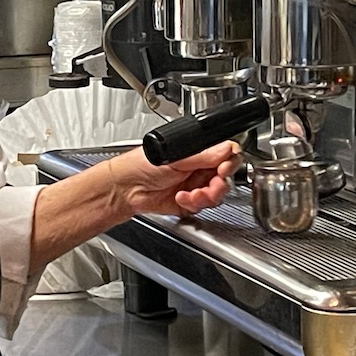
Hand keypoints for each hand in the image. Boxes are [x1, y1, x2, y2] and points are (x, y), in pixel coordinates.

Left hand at [106, 141, 240, 218]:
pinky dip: (193, 203)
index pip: (225, 155)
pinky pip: (203, 207)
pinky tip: (181, 198)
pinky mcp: (190, 203)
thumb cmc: (142, 164)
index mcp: (198, 151)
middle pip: (226, 177)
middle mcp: (199, 168)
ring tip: (191, 193)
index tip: (224, 170)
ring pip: (217, 194)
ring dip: (206, 196)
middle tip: (211, 184)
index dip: (229, 163)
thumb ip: (204, 155)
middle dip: (219, 184)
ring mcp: (195, 186)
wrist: (126, 188)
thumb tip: (227, 148)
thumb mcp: (176, 157)